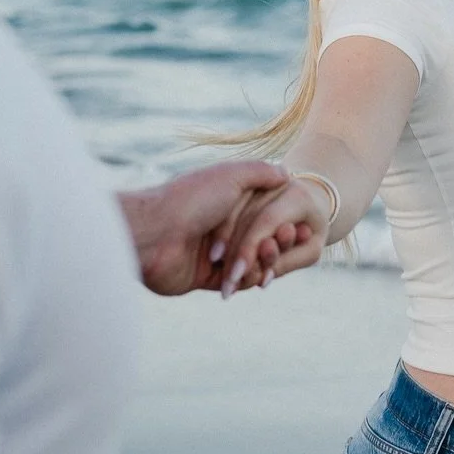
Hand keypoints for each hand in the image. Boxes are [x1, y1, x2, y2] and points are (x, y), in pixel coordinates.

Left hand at [119, 162, 312, 296]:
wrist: (153, 234)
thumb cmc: (191, 200)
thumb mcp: (231, 176)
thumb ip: (261, 173)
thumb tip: (286, 173)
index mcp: (227, 201)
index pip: (266, 213)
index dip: (283, 220)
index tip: (299, 223)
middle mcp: (221, 225)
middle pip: (262, 239)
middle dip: (277, 242)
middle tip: (283, 240)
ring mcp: (215, 253)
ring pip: (252, 262)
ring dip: (264, 261)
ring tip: (268, 256)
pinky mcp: (207, 277)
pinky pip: (237, 281)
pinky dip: (247, 279)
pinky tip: (255, 276)